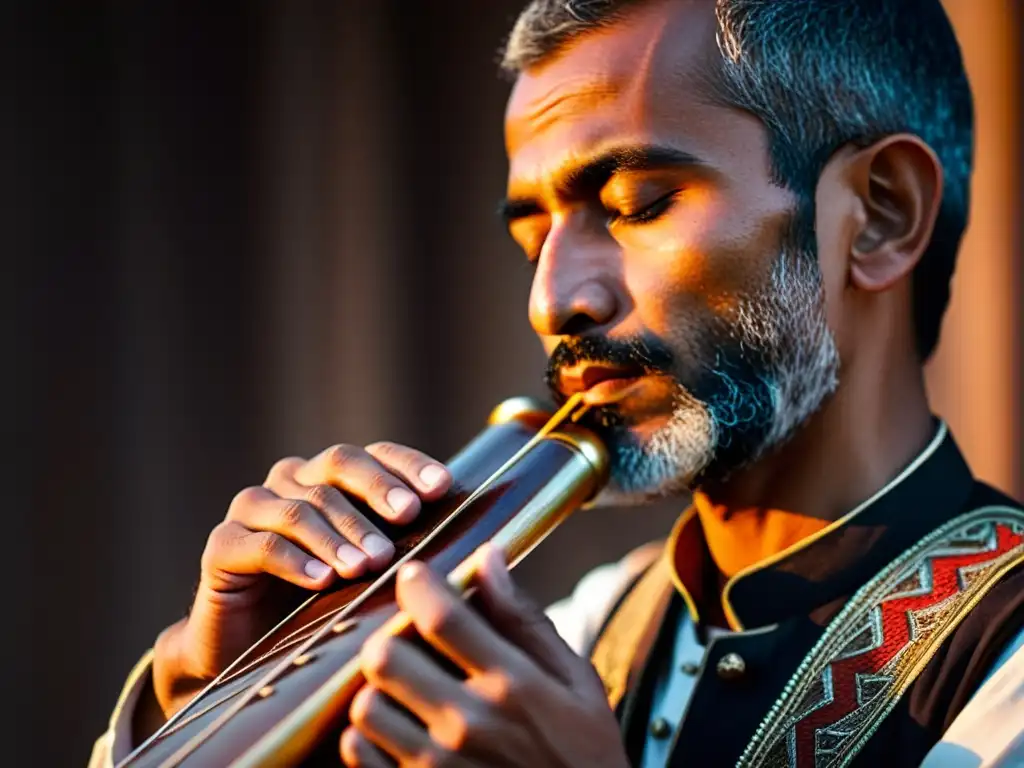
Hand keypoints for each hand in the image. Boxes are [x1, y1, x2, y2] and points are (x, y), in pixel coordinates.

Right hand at [150, 441, 451, 717]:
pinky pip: (262, 544)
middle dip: (378, 490)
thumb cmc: (327, 609)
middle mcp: (295, 480)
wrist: (253, 654)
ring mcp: (256, 509)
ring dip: (340, 533)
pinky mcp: (224, 546)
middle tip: (408, 516)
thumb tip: (484, 546)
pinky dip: (296, 560)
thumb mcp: (375, 577)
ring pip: (303, 505)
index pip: (378, 455)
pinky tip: (322, 581)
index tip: (442, 488)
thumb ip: (413, 551)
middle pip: (340, 463)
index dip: (410, 465)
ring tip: (368, 564)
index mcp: (336, 479)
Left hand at [340, 544, 629, 767]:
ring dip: (379, 686)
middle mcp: (469, 724)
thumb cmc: (584, 751)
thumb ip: (525, 619)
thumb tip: (489, 558)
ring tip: (404, 686)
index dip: (417, 585)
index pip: (442, 617)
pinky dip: (367, 733)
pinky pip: (359, 752)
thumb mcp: (575, 681)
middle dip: (391, 635)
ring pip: (366, 704)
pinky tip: (396, 724)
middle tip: (407, 637)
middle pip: (387, 657)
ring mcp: (439, 767)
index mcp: (513, 685)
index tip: (416, 575)